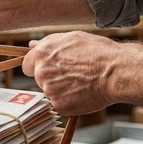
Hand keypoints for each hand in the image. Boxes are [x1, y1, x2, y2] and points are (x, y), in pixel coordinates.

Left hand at [22, 31, 142, 116]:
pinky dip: (70, 102)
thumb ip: (49, 44)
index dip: (37, 67)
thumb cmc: (99, 52)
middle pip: (39, 79)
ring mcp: (49, 89)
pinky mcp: (58, 105)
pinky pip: (60, 105)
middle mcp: (41, 71)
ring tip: (82, 83)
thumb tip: (32, 45)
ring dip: (61, 90)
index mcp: (42, 53)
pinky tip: (83, 93)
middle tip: (73, 75)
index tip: (49, 69)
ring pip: (50, 92)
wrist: (116, 71)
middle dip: (52, 78)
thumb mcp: (73, 39)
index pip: (26, 65)